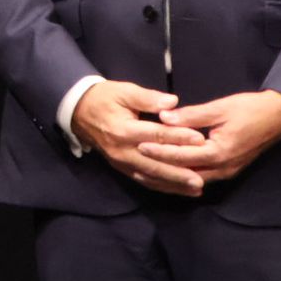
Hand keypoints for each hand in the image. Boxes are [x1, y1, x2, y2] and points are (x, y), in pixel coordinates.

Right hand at [71, 80, 209, 195]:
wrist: (79, 111)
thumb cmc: (104, 98)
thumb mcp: (124, 91)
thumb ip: (148, 98)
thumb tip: (172, 102)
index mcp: (124, 129)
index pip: (156, 135)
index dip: (179, 137)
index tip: (200, 140)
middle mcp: (122, 150)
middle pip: (155, 163)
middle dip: (179, 172)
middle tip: (202, 179)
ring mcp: (121, 162)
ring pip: (150, 177)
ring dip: (173, 184)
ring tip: (195, 189)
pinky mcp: (121, 168)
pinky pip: (143, 180)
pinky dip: (161, 186)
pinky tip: (177, 189)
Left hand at [139, 90, 280, 185]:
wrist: (279, 116)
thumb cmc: (250, 108)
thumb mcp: (220, 107)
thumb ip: (192, 115)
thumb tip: (164, 117)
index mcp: (220, 152)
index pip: (183, 155)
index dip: (161, 151)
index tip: (140, 145)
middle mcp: (223, 168)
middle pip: (185, 173)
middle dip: (161, 169)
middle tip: (137, 163)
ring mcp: (227, 172)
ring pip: (193, 179)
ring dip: (172, 175)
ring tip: (149, 171)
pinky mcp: (229, 170)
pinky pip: (202, 177)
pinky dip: (185, 175)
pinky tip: (171, 172)